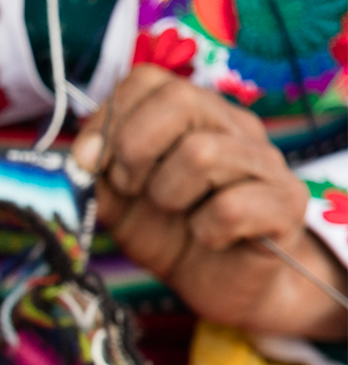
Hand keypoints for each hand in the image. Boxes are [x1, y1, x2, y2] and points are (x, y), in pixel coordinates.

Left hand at [71, 65, 346, 339]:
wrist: (219, 283)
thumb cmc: (168, 233)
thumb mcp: (116, 202)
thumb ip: (95, 175)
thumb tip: (79, 159)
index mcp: (190, 114)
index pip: (146, 80)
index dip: (108, 122)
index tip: (96, 166)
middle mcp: (232, 126)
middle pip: (179, 100)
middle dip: (134, 151)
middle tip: (132, 190)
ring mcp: (264, 161)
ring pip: (201, 153)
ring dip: (168, 194)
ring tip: (176, 214)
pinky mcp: (286, 203)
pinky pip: (231, 207)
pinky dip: (206, 230)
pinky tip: (210, 238)